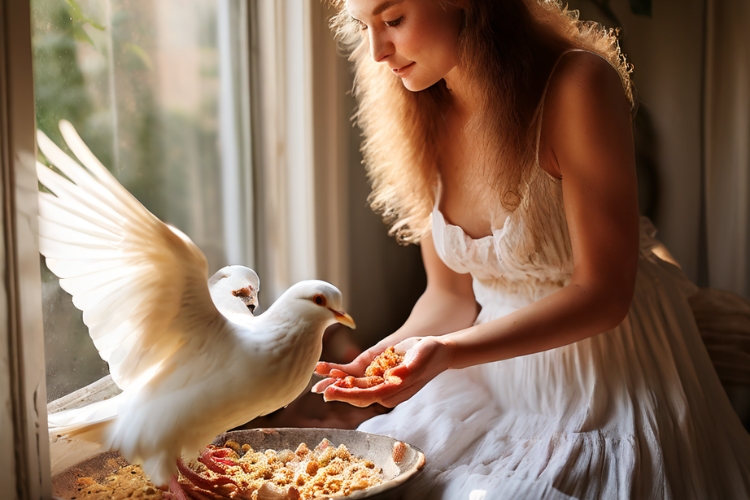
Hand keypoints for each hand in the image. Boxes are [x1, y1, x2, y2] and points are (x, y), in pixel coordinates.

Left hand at [312, 336, 455, 407]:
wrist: (436, 350)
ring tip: (318, 377)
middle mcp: (385, 390)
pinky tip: (328, 369)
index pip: (366, 396)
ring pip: (354, 386)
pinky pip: (357, 376)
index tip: (331, 392)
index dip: (347, 395)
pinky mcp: (377, 374)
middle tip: (318, 389)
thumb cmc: (430, 353)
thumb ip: (409, 368)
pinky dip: (342, 373)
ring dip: (336, 382)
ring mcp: (380, 383)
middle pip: (356, 394)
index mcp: (394, 391)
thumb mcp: (422, 356)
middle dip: (337, 391)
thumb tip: (395, 376)